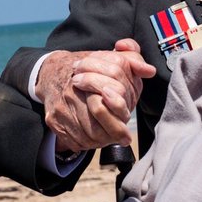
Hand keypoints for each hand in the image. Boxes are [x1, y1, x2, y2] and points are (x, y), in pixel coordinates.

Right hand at [35, 39, 153, 150]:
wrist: (52, 73)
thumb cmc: (87, 68)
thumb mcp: (110, 58)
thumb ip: (132, 60)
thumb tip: (148, 71)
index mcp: (87, 75)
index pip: (108, 98)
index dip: (120, 111)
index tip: (127, 123)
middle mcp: (72, 93)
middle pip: (97, 121)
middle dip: (114, 132)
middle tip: (124, 138)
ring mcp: (61, 109)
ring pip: (86, 135)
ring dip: (102, 140)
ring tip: (111, 138)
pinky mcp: (53, 121)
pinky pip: (73, 140)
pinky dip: (87, 143)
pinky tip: (95, 139)